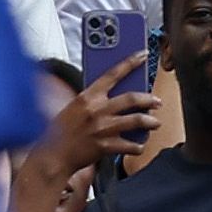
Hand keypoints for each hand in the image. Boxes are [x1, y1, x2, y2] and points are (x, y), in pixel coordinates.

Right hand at [29, 50, 159, 181]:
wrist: (53, 155)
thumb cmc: (61, 131)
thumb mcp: (74, 107)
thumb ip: (93, 101)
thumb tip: (116, 98)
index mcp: (87, 96)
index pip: (112, 74)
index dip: (130, 62)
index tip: (143, 55)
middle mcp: (97, 110)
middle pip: (131, 98)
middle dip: (149, 99)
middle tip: (157, 101)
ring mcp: (102, 128)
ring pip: (136, 120)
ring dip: (150, 122)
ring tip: (155, 123)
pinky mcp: (106, 146)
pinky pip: (130, 145)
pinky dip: (138, 146)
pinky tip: (139, 146)